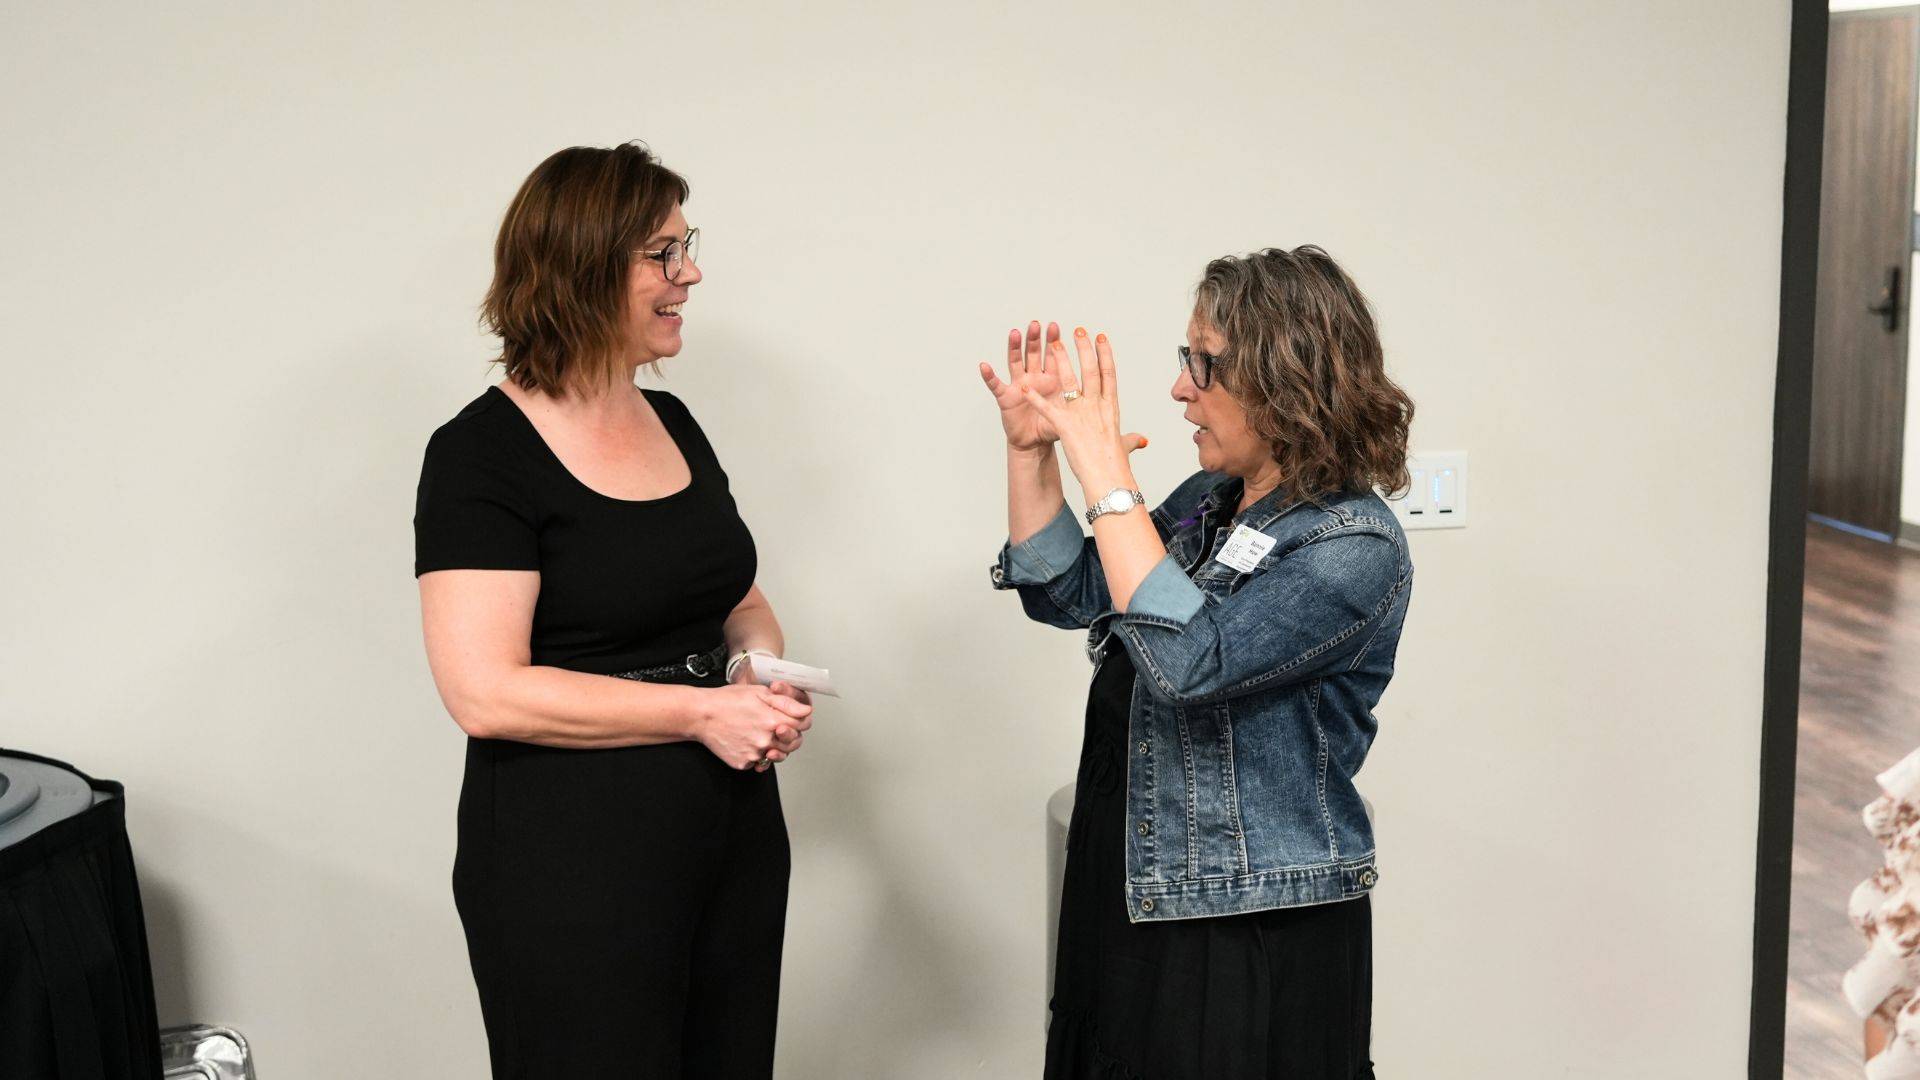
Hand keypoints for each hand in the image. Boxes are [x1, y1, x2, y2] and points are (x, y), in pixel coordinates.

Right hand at [695, 683, 811, 770]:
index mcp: (773, 720)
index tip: (794, 717)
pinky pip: (758, 762)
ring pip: (777, 755)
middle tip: (778, 727)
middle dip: (790, 735)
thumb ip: (786, 703)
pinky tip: (746, 741)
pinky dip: (756, 754)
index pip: (803, 725)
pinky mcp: (743, 762)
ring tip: (760, 733)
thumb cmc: (727, 700)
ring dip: (774, 746)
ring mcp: (754, 754)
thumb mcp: (759, 692)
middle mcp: (766, 741)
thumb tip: (805, 710)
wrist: (701, 715)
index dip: (801, 719)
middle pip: (793, 743)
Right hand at [978, 321, 1067, 451]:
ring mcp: (1018, 385)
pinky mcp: (1006, 397)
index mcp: (1051, 378)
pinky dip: (989, 376)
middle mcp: (1034, 377)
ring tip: (1015, 333)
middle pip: (1033, 353)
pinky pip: (996, 385)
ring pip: (1015, 362)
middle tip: (1036, 325)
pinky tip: (984, 366)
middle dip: (1034, 339)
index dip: (1052, 341)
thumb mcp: (1068, 411)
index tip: (1055, 326)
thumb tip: (1098, 390)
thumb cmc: (1052, 427)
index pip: (1051, 355)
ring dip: (1014, 347)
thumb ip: (1078, 399)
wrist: (1035, 443)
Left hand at [1019, 328, 1146, 497]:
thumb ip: (1132, 440)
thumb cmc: (1116, 465)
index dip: (1105, 354)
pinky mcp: (1066, 427)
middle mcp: (1097, 406)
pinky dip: (1035, 399)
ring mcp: (1081, 415)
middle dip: (1083, 348)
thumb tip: (1142, 440)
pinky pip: (1047, 409)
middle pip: (1090, 370)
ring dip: (1060, 362)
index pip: (1109, 374)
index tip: (1101, 338)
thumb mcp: (1125, 447)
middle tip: (1077, 330)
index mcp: (1111, 408)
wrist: (1109, 478)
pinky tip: (1025, 388)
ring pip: (1069, 381)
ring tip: (1053, 344)